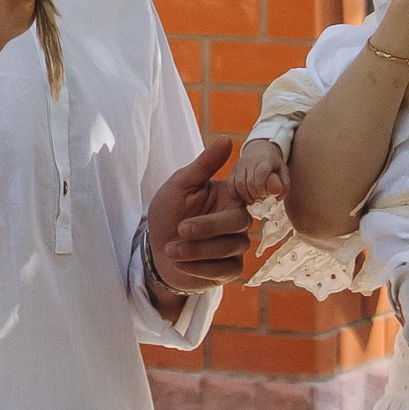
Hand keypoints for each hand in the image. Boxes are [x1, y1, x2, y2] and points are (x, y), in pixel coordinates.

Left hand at [144, 138, 251, 313]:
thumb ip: (203, 165)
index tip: (231, 192)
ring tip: (170, 249)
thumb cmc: (168, 213)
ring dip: (196, 250)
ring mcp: (236, 246)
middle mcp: (238, 220)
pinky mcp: (230, 269)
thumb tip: (227, 139)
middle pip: (237, 223)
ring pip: (228, 249)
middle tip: (180, 229)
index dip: (253, 188)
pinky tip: (180, 264)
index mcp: (230, 196)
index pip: (247, 192)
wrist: (155, 250)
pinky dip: (200, 268)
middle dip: (206, 228)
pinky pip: (225, 271)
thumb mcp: (180, 185)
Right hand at [235, 135, 290, 221]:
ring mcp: (240, 164)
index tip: (267, 193)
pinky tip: (246, 195)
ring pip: (240, 185)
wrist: (259, 150)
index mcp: (265, 160)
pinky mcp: (233, 170)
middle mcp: (251, 160)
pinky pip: (232, 185)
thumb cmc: (273, 165)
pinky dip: (238, 194)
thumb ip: (284, 185)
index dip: (263, 187)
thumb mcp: (283, 172)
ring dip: (248, 196)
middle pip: (250, 183)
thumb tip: (277, 198)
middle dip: (256, 195)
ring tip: (255, 197)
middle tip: (262, 197)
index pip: (261, 174)